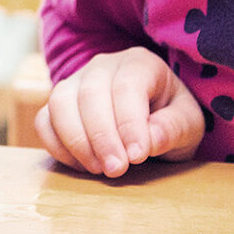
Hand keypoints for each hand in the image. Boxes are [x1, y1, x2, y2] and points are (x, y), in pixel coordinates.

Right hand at [34, 46, 203, 177]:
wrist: (151, 119)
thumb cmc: (171, 119)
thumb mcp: (189, 124)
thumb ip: (174, 128)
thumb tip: (150, 140)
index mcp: (139, 63)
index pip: (127, 86)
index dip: (129, 123)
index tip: (138, 156)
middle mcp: (103, 66)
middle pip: (90, 94)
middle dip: (101, 137)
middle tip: (116, 170)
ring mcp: (75, 83)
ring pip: (60, 103)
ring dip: (76, 141)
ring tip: (99, 169)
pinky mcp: (58, 105)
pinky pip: (44, 121)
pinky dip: (58, 146)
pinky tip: (83, 166)